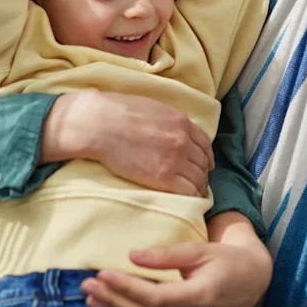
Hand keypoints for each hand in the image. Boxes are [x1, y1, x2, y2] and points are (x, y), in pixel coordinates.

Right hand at [39, 91, 213, 196]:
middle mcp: (183, 140)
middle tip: (198, 181)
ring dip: (199, 186)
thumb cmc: (118, 112)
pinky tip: (190, 199)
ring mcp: (175, 159)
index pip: (205, 142)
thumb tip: (170, 128)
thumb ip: (167, 119)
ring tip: (194, 192)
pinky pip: (189, 192)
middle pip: (202, 162)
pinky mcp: (164, 178)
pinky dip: (193, 197)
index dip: (206, 155)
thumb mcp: (151, 107)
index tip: (204, 163)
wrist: (100, 124)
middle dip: (202, 172)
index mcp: (180, 121)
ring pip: (199, 178)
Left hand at [81, 212, 272, 306]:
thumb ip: (167, 254)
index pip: (155, 299)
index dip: (126, 288)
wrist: (252, 280)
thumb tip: (133, 254)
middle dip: (114, 302)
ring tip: (93, 301)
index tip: (102, 274)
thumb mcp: (200, 249)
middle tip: (88, 286)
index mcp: (202, 296)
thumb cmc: (225, 259)